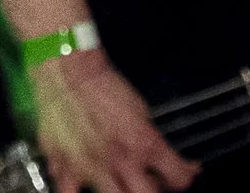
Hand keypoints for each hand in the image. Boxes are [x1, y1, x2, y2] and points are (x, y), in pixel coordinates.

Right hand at [27, 51, 196, 192]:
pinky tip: (84, 186)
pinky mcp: (66, 167)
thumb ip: (150, 140)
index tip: (179, 174)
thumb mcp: (140, 110)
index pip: (179, 177)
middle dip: (154, 190)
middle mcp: (122, 161)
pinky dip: (78, 192)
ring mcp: (93, 168)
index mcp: (145, 143)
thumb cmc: (103, 85)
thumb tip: (161, 157)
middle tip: (150, 182)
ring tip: (120, 185)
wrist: (70, 70)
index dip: (183, 176)